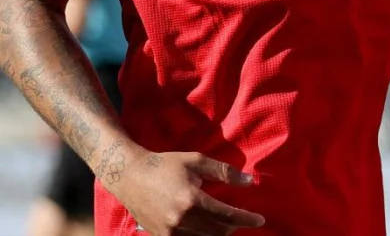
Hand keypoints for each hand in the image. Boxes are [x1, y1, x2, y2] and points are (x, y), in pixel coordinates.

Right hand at [104, 148, 265, 235]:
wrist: (129, 176)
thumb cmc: (165, 165)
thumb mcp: (196, 161)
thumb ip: (225, 172)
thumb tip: (249, 182)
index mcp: (192, 200)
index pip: (227, 215)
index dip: (246, 219)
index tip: (260, 220)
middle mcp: (181, 220)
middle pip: (218, 231)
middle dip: (234, 226)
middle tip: (242, 219)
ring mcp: (170, 232)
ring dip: (219, 233)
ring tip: (226, 224)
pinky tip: (208, 229)